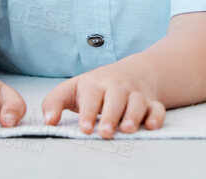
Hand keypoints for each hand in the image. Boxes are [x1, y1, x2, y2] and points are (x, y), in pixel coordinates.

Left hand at [43, 60, 167, 138]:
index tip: (84, 128)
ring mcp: (135, 93)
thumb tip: (48, 122)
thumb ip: (55, 102)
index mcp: (95, 83)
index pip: (91, 95)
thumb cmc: (96, 87)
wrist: (134, 72)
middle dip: (111, 115)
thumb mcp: (73, 88)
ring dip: (134, 115)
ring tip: (127, 130)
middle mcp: (117, 87)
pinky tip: (151, 126)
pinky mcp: (152, 102)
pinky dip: (156, 116)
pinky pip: (157, 107)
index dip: (88, 112)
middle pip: (116, 98)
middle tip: (105, 133)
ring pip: (137, 101)